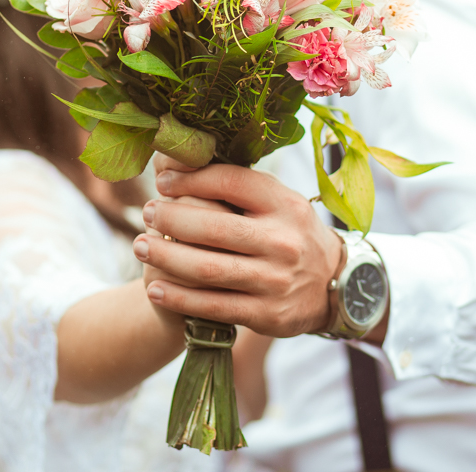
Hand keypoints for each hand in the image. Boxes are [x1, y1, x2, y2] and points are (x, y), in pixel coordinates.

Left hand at [131, 154, 343, 336]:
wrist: (335, 285)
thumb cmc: (289, 232)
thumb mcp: (278, 201)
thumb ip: (237, 185)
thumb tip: (178, 161)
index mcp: (284, 205)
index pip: (230, 182)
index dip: (190, 179)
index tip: (162, 181)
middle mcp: (282, 241)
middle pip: (212, 227)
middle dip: (171, 219)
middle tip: (147, 213)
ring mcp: (275, 280)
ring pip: (207, 269)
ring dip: (165, 257)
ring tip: (139, 247)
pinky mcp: (266, 314)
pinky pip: (213, 306)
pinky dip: (178, 298)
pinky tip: (154, 289)